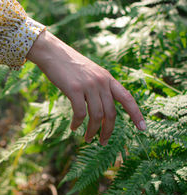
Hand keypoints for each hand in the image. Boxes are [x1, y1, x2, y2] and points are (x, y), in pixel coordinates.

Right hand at [26, 30, 145, 145]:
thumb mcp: (90, 72)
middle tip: (103, 142)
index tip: (143, 128)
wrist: (52, 52)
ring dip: (92, 131)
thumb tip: (102, 107)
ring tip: (88, 138)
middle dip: (108, 131)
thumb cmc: (68, 64)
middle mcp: (101, 82)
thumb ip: (98, 86)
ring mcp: (88, 85)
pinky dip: (78, 123)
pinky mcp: (74, 89)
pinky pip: (80, 113)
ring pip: (96, 116)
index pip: (127, 98)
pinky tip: (74, 127)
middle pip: (110, 113)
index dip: (136, 114)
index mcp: (107, 78)